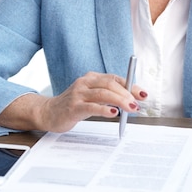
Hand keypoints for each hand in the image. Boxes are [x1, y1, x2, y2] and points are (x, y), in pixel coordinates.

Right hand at [0, 72, 147, 132]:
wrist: (48, 113)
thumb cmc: (73, 105)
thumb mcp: (92, 97)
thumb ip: (108, 96)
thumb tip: (132, 100)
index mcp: (91, 78)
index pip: (115, 78)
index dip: (131, 85)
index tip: (143, 95)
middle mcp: (85, 82)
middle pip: (110, 84)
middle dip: (127, 93)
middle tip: (137, 104)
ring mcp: (78, 94)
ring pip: (103, 93)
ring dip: (120, 100)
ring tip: (131, 108)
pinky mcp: (73, 107)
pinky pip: (92, 106)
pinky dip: (104, 109)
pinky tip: (113, 113)